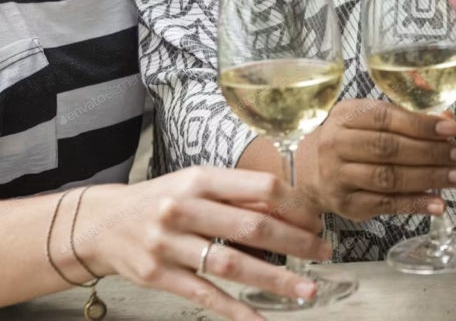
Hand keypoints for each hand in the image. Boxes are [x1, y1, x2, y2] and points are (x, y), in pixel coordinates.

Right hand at [81, 167, 331, 320]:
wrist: (102, 223)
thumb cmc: (163, 200)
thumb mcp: (198, 185)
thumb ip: (240, 198)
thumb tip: (292, 212)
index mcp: (201, 179)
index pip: (261, 189)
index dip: (295, 206)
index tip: (316, 221)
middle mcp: (184, 208)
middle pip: (252, 227)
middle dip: (296, 242)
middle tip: (324, 252)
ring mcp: (169, 244)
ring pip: (232, 265)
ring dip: (275, 280)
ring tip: (308, 289)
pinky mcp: (158, 275)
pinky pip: (205, 295)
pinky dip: (235, 311)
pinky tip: (260, 320)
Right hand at [304, 99, 455, 221]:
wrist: (309, 170)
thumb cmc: (351, 139)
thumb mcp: (370, 119)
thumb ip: (407, 119)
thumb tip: (448, 120)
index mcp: (346, 115)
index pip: (386, 117)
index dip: (421, 124)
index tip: (452, 128)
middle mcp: (336, 145)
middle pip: (389, 149)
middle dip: (433, 152)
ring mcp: (339, 177)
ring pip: (389, 178)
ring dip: (431, 179)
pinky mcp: (346, 205)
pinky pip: (385, 205)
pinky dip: (415, 205)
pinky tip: (439, 203)